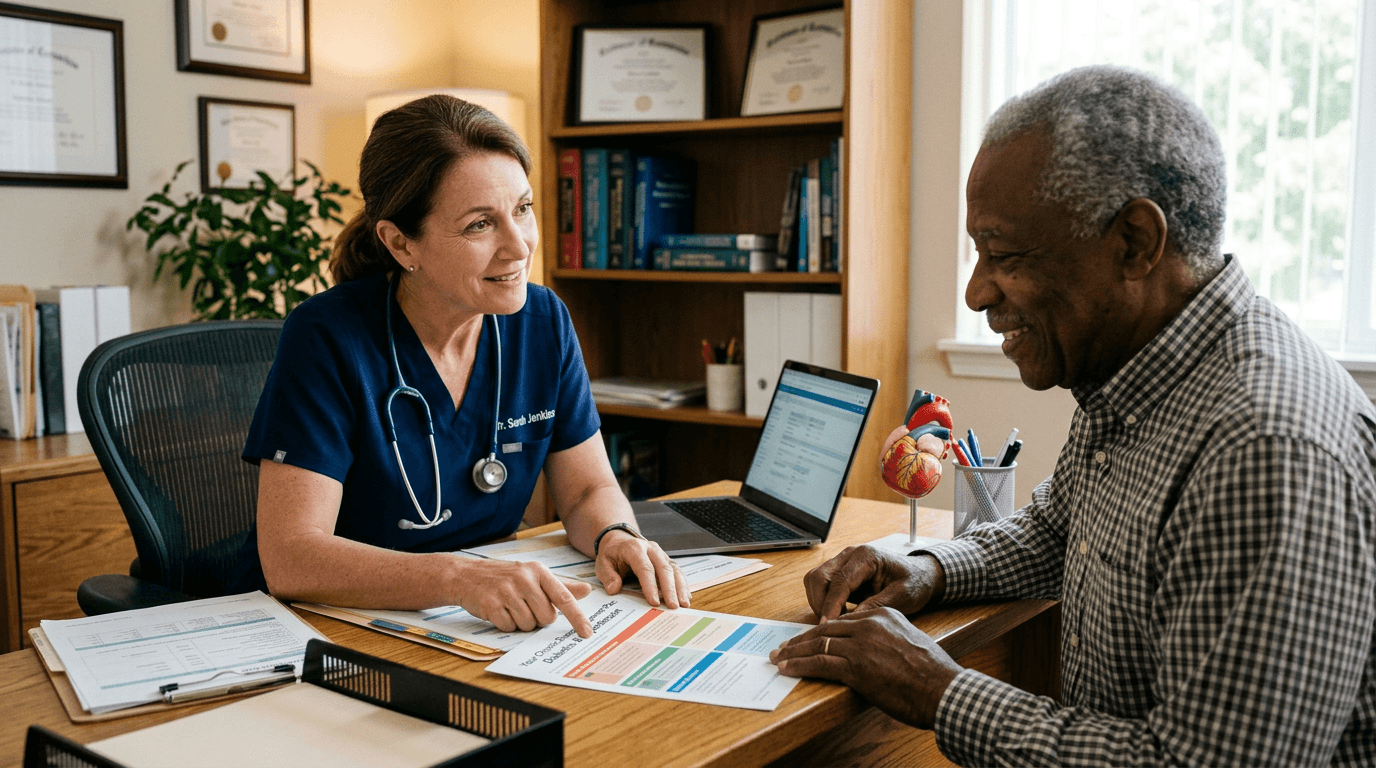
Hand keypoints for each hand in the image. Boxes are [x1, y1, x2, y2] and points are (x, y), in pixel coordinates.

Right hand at [456, 558, 595, 636]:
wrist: (466, 575)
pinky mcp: (491, 605)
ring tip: (510, 606)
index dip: (577, 617)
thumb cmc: (505, 577)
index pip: (563, 597)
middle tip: (525, 606)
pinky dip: (505, 624)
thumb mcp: (534, 575)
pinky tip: (498, 610)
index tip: (587, 633)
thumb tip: (586, 590)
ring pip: (528, 625)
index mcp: (538, 571)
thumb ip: (561, 586)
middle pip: (546, 617)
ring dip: (520, 622)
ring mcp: (506, 592)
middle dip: (538, 618)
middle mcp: (524, 579)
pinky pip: (508, 627)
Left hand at [595, 531, 689, 608]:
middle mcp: (651, 549)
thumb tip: (614, 589)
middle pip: (664, 568)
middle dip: (670, 589)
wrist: (619, 541)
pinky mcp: (666, 560)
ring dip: (680, 587)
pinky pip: (677, 571)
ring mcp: (661, 554)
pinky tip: (686, 597)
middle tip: (673, 606)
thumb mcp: (602, 563)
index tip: (654, 602)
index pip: (645, 568)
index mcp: (634, 548)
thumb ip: (608, 576)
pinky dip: (682, 584)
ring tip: (684, 604)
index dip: (650, 586)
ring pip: (674, 570)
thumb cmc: (612, 554)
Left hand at [769, 607, 960, 728]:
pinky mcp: (856, 667)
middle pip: (825, 629)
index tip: (808, 637)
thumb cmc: (931, 671)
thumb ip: (886, 638)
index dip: (821, 630)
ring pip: (818, 644)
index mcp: (882, 614)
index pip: (842, 620)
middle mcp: (869, 625)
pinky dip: (800, 665)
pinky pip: (820, 663)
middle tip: (784, 646)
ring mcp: (861, 645)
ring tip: (779, 658)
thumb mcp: (908, 640)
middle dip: (801, 639)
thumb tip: (871, 649)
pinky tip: (788, 669)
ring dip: (794, 652)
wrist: (941, 688)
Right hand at [805, 546, 944, 621]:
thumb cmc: (914, 583)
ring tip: (835, 621)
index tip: (828, 624)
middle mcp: (850, 555)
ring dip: (818, 602)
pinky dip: (822, 601)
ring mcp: (843, 562)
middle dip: (820, 603)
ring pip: (814, 580)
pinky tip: (837, 615)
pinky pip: (820, 585)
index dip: (831, 604)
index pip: (839, 580)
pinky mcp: (840, 573)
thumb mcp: (901, 597)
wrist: (920, 575)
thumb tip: (850, 619)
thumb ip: (876, 605)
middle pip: (818, 576)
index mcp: (866, 556)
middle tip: (831, 625)